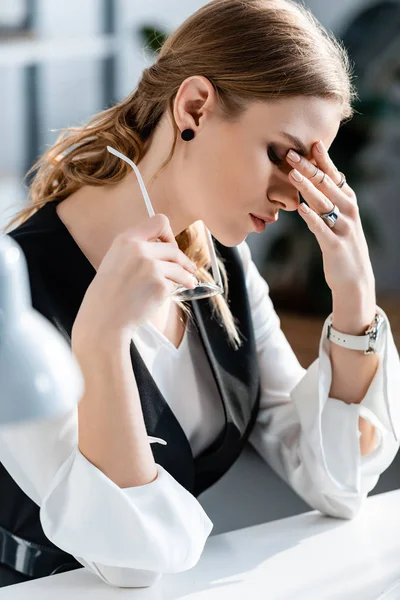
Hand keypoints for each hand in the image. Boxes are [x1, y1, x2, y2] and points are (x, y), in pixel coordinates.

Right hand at [72, 213, 197, 342]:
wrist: (104, 318)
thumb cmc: (107, 293)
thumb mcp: (115, 259)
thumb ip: (136, 249)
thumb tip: (163, 247)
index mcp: (126, 239)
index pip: (159, 222)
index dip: (168, 234)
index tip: (170, 245)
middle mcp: (140, 250)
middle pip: (173, 248)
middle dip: (182, 260)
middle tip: (188, 269)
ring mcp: (151, 267)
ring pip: (179, 267)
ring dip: (186, 275)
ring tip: (189, 282)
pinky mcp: (160, 285)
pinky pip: (174, 284)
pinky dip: (173, 290)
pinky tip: (165, 296)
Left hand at [285, 140, 374, 296]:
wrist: (355, 278)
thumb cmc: (342, 244)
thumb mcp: (340, 218)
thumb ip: (329, 199)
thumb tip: (315, 178)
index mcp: (349, 202)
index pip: (334, 175)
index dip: (321, 159)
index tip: (309, 143)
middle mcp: (349, 211)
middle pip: (326, 185)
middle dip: (308, 168)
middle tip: (290, 154)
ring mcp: (343, 228)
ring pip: (324, 203)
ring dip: (307, 187)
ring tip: (292, 174)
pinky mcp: (335, 245)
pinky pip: (321, 228)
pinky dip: (312, 218)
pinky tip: (301, 208)